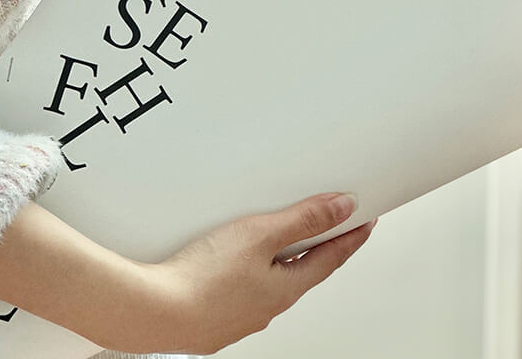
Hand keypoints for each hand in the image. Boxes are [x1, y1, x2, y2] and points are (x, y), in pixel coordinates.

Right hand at [132, 193, 375, 354]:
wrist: (153, 313)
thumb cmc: (203, 279)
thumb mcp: (261, 235)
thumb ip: (304, 220)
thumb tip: (343, 208)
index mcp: (287, 287)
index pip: (331, 257)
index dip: (352, 236)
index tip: (367, 221)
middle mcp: (268, 305)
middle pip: (305, 269)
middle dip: (320, 245)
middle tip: (333, 224)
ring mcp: (242, 312)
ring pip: (274, 279)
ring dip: (286, 256)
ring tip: (286, 235)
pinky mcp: (217, 312)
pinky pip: (247, 286)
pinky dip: (255, 268)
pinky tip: (239, 260)